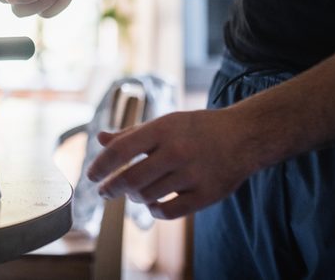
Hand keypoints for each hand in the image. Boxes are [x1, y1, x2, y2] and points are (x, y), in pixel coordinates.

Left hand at [86, 109, 257, 218]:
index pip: (121, 150)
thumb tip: (101, 139)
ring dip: (134, 197)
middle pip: (131, 179)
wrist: (243, 136)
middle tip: (104, 192)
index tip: (91, 176)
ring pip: (147, 196)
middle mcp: (177, 151)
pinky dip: (155, 211)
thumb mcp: (165, 123)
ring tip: (134, 192)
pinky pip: (169, 212)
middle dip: (111, 188)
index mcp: (163, 129)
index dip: (101, 165)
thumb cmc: (196, 129)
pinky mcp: (206, 195)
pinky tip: (153, 205)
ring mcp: (192, 174)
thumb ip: (132, 134)